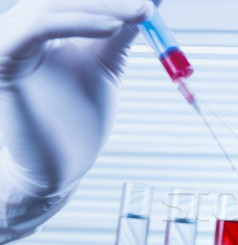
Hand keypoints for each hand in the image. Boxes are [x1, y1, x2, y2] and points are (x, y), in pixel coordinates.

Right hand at [0, 0, 154, 194]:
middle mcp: (20, 28)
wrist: (62, 164)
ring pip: (53, 5)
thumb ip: (120, 32)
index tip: (152, 1)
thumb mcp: (106, 64)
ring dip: (103, 7)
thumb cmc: (80, 119)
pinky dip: (77, 23)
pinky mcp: (3, 61)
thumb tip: (147, 2)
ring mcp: (9, 42)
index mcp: (41, 26)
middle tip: (149, 5)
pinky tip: (112, 29)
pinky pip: (38, 28)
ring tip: (140, 14)